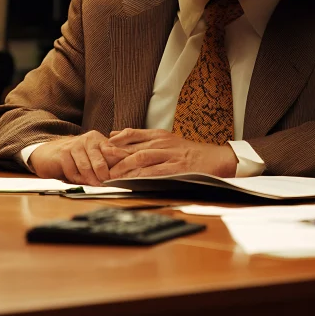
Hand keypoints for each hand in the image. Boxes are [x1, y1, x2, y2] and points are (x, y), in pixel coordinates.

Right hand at [29, 131, 130, 185]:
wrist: (51, 152)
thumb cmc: (78, 155)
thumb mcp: (94, 154)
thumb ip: (108, 159)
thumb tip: (126, 167)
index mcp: (98, 139)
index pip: (111, 151)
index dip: (117, 164)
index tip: (121, 175)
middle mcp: (87, 139)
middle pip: (99, 161)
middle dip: (104, 175)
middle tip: (108, 184)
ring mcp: (74, 145)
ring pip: (86, 167)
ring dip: (92, 179)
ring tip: (97, 185)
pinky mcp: (63, 153)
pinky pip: (73, 171)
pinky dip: (78, 179)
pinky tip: (81, 181)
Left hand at [104, 128, 237, 178]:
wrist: (214, 158)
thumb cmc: (189, 151)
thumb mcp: (166, 139)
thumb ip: (142, 137)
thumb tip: (115, 134)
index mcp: (160, 135)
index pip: (133, 134)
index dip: (116, 140)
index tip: (101, 145)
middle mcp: (163, 143)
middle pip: (134, 147)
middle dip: (115, 154)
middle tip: (99, 161)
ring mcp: (170, 156)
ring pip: (142, 158)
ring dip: (124, 167)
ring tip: (110, 174)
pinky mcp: (177, 169)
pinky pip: (155, 172)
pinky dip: (141, 176)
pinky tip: (131, 181)